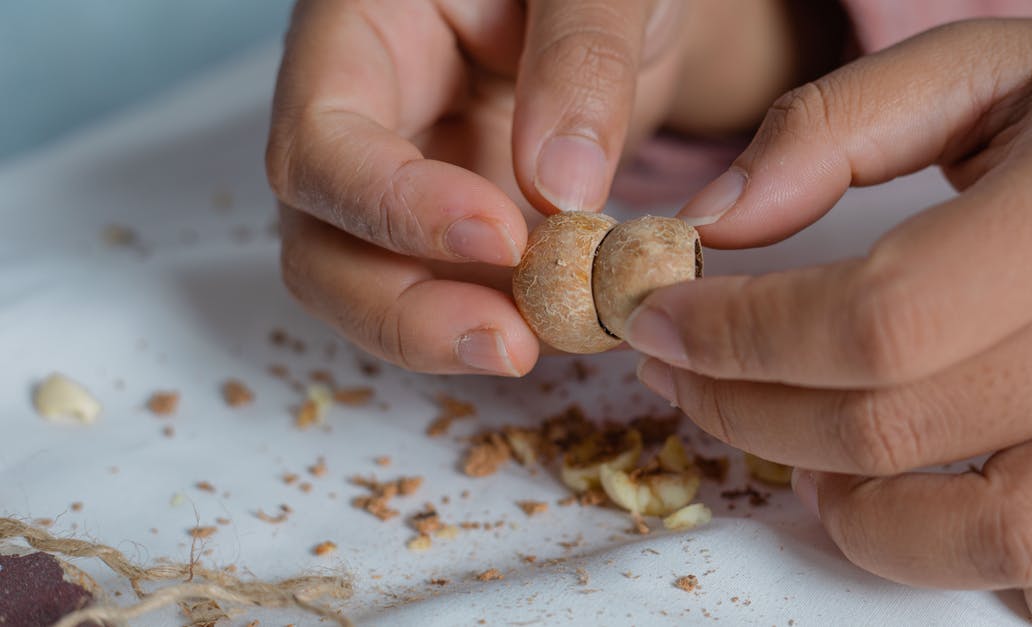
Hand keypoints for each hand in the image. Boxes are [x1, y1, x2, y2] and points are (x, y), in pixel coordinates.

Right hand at [264, 0, 811, 375]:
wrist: (625, 9)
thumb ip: (580, 57)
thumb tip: (562, 188)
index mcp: (359, 36)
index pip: (321, 143)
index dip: (390, 205)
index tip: (499, 236)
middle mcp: (363, 126)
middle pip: (321, 246)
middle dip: (405, 312)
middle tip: (512, 343)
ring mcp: (405, 190)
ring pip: (379, 293)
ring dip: (455, 336)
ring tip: (556, 342)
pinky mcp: (454, 239)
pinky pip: (455, 301)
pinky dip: (508, 327)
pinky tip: (573, 331)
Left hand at [627, 20, 1031, 625]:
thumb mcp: (993, 67)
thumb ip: (838, 125)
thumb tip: (714, 221)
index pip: (877, 314)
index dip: (740, 335)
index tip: (662, 321)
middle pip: (902, 427)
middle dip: (750, 413)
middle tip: (689, 381)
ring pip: (1005, 537)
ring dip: (868, 521)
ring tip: (812, 469)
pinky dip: (1007, 579)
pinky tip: (945, 511)